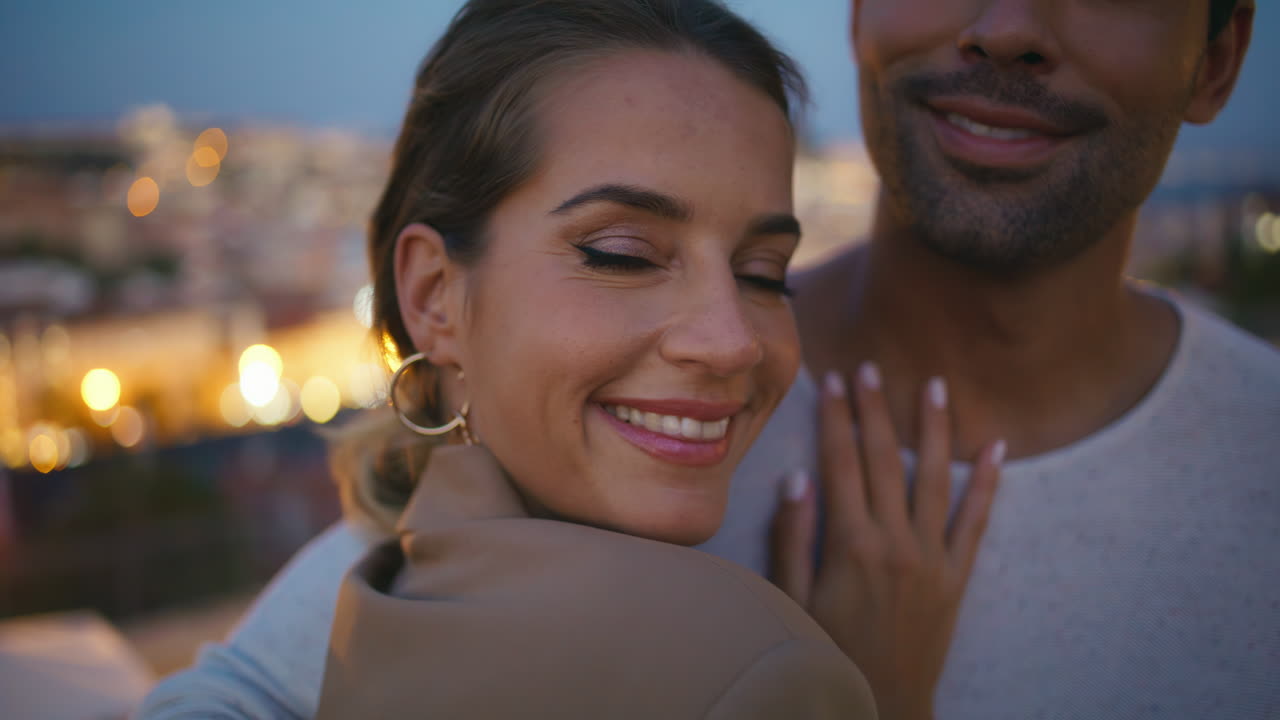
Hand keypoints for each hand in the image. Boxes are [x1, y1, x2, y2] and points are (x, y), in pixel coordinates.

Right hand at [771, 363, 1003, 719]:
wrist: (886, 702)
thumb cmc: (831, 652)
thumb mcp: (794, 600)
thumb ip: (794, 537)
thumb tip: (797, 477)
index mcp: (850, 544)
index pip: (841, 464)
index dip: (836, 419)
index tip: (833, 381)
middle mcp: (895, 541)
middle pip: (884, 460)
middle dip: (875, 409)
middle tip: (870, 367)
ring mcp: (932, 556)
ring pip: (935, 477)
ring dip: (933, 428)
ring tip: (934, 384)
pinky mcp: (957, 575)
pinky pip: (976, 521)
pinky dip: (987, 483)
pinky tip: (995, 448)